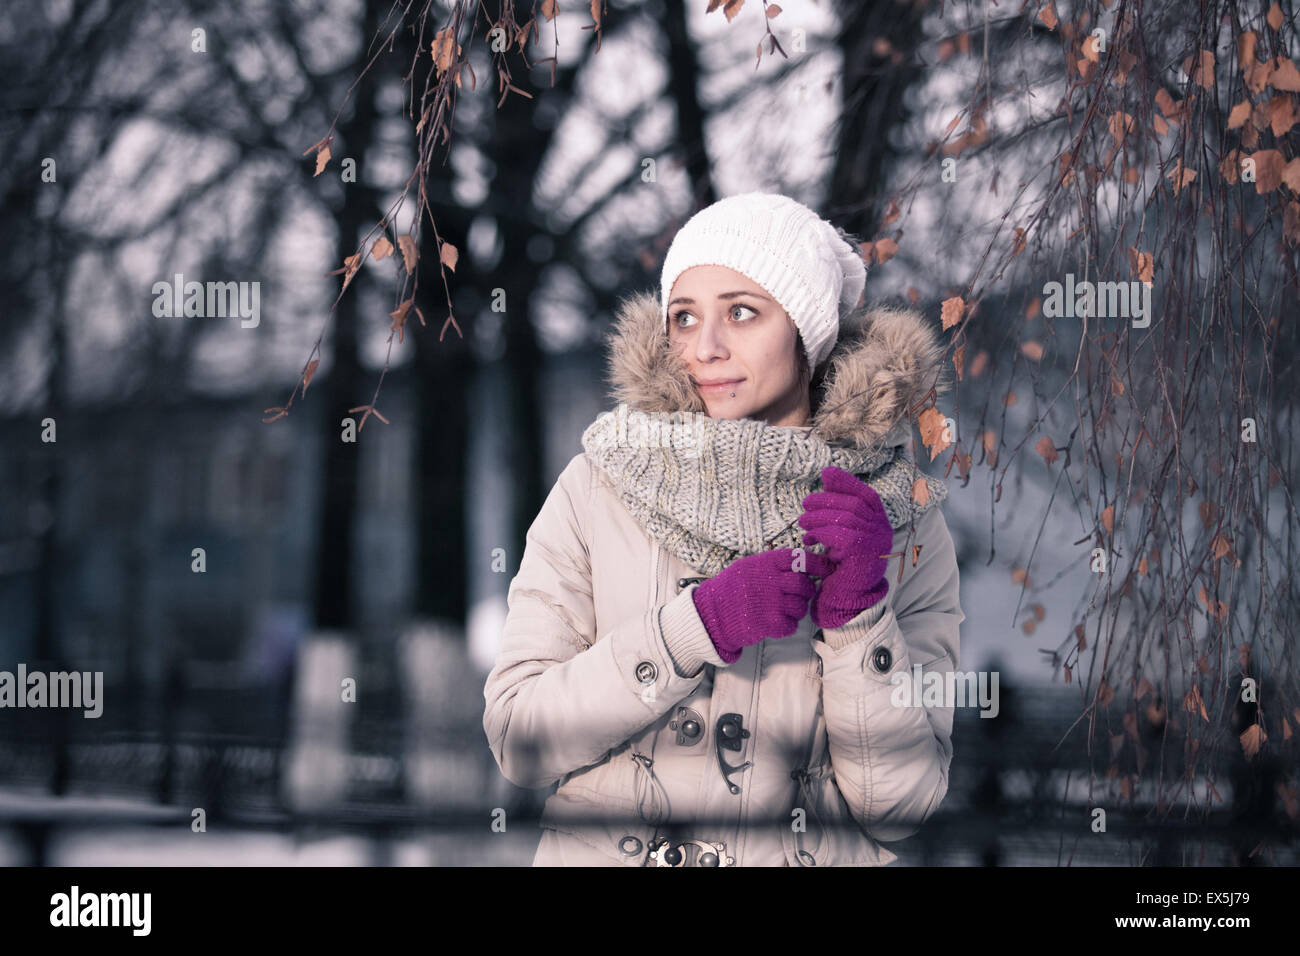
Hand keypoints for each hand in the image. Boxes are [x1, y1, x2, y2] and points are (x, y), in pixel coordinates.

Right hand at [692, 547, 834, 662]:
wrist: (711, 612)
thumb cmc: (731, 588)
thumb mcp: (749, 566)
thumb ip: (773, 565)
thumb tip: (802, 565)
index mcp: (766, 563)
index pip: (800, 559)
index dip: (817, 564)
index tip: (825, 569)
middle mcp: (771, 581)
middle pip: (804, 585)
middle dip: (806, 591)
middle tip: (797, 595)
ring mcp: (771, 603)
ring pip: (801, 606)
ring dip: (796, 610)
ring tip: (782, 609)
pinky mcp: (770, 623)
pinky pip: (792, 625)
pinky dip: (786, 625)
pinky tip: (774, 621)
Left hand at [798, 466, 893, 628]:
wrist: (846, 602)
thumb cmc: (840, 568)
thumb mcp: (840, 534)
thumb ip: (837, 509)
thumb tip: (827, 474)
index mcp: (880, 525)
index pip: (867, 495)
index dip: (847, 482)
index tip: (826, 474)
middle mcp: (883, 532)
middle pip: (854, 504)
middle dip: (826, 500)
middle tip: (804, 505)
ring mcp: (876, 543)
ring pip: (845, 518)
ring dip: (818, 517)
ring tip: (802, 523)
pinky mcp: (863, 554)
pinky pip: (840, 535)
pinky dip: (821, 533)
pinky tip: (809, 539)